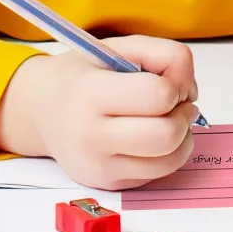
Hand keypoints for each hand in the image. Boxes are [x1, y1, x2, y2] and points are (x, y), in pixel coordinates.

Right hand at [0, 35, 200, 189]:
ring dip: (182, 137)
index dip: (175, 85)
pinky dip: (168, 155)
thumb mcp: (122, 47)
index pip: (158, 96)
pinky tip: (153, 137)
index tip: (166, 80)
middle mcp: (90, 137)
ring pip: (168, 162)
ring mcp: (98, 167)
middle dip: (183, 115)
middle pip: (166, 136)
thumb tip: (190, 92)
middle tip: (175, 103)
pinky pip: (157, 175)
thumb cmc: (87, 74)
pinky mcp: (108, 184)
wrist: (41, 110)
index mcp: (91, 94)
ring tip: (169, 119)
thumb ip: (167, 55)